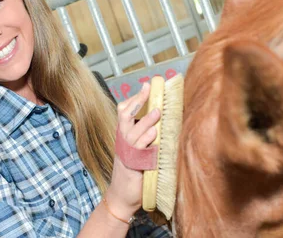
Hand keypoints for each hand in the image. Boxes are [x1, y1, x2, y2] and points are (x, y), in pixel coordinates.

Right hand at [105, 83, 160, 220]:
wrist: (121, 198)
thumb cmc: (132, 173)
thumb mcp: (136, 150)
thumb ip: (144, 135)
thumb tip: (161, 117)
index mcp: (123, 136)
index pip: (124, 111)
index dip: (135, 97)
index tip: (146, 85)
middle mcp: (123, 142)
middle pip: (125, 116)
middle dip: (137, 101)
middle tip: (148, 89)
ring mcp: (127, 154)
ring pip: (134, 133)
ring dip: (146, 121)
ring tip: (157, 112)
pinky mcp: (133, 166)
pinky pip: (139, 152)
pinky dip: (147, 143)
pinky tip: (155, 135)